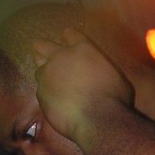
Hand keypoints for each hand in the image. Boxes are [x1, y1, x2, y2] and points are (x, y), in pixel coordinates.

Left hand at [32, 29, 134, 148]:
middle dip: (45, 51)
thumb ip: (99, 66)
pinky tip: (59, 106)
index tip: (73, 49)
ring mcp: (47, 76)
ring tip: (58, 90)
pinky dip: (49, 98)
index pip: (69, 34)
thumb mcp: (113, 74)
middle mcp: (60, 57)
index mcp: (82, 48)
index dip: (70, 41)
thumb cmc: (114, 98)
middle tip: (52, 63)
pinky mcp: (41, 95)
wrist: (99, 120)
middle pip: (41, 45)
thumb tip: (96, 71)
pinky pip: (41, 93)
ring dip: (47, 78)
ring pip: (39, 71)